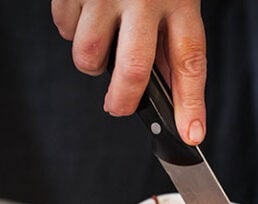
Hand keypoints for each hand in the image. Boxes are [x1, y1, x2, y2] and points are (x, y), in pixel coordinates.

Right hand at [52, 0, 206, 144]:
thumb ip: (171, 38)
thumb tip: (170, 90)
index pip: (190, 61)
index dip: (191, 104)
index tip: (192, 134)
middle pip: (133, 69)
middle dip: (124, 101)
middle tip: (118, 107)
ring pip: (88, 56)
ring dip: (92, 64)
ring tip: (102, 46)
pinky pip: (65, 28)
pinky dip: (72, 31)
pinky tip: (87, 14)